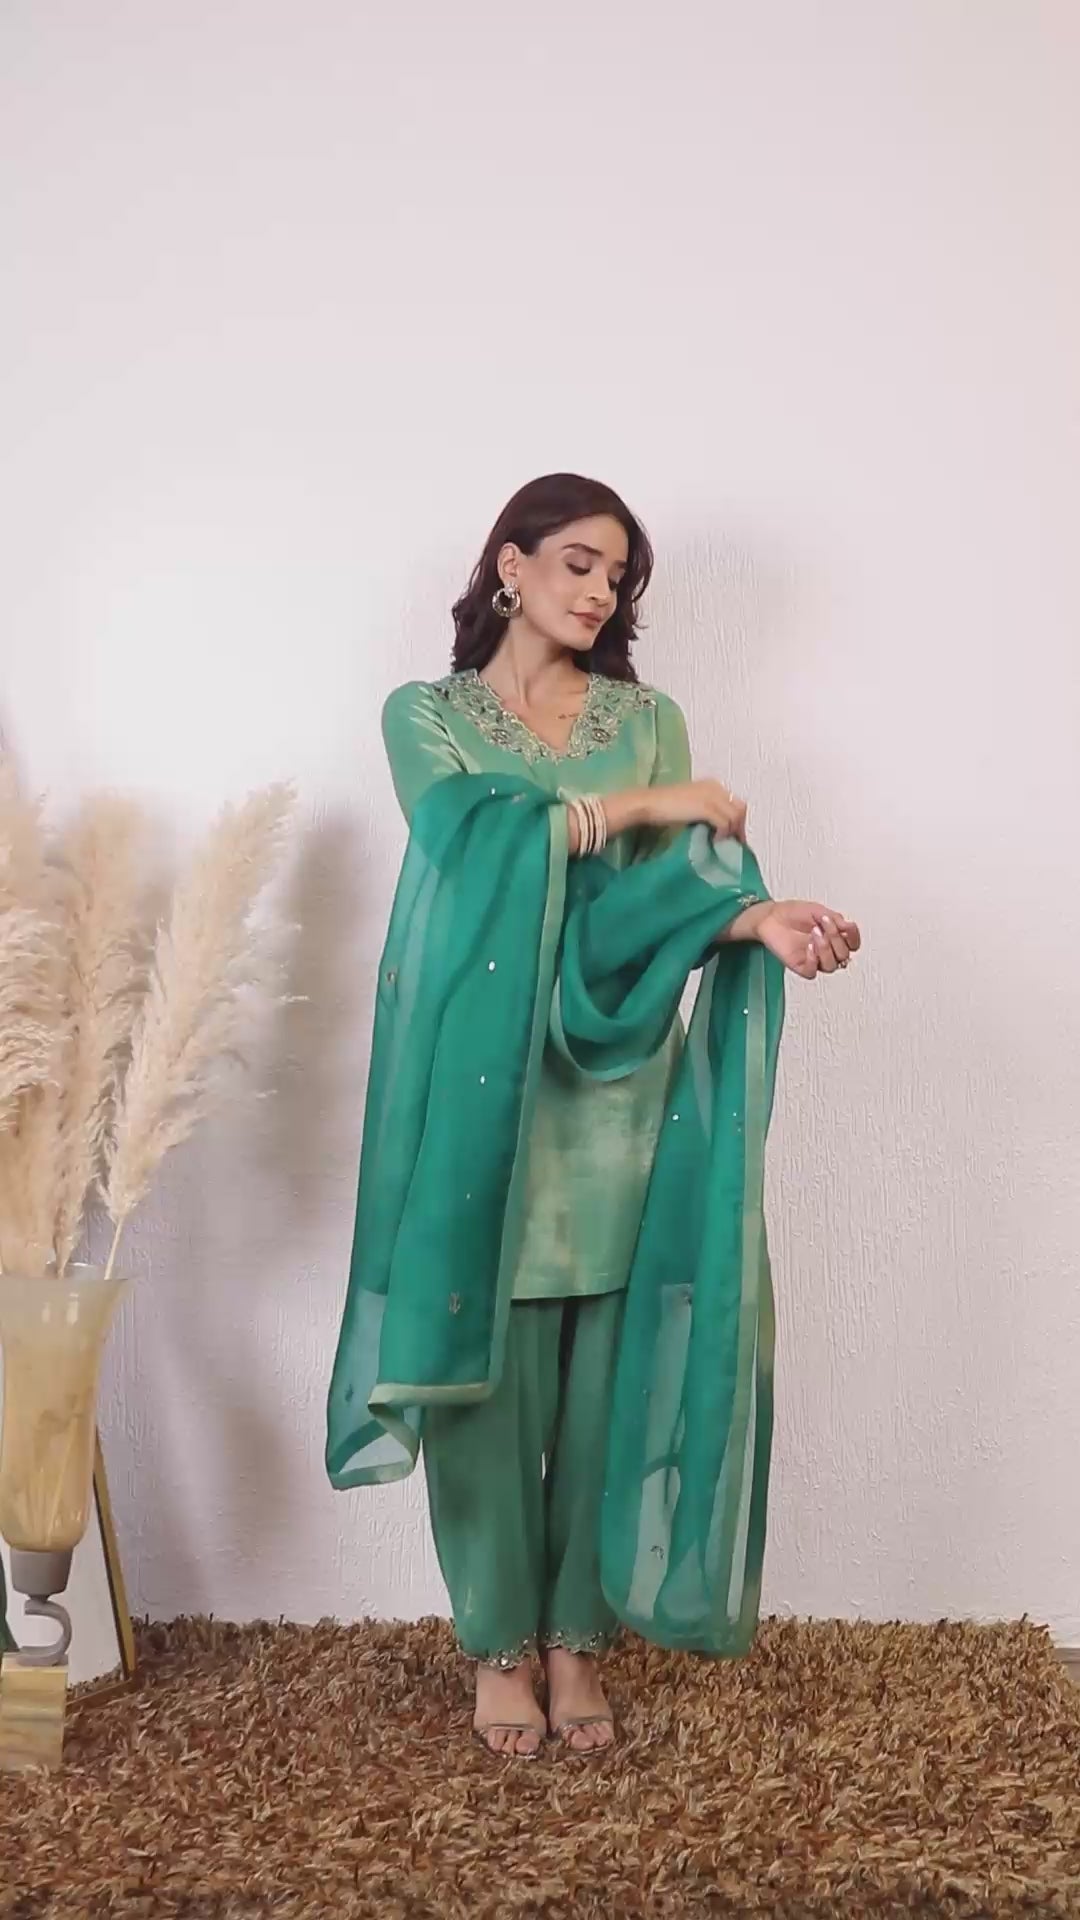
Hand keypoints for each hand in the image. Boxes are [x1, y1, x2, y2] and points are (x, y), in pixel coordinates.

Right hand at [642, 779, 747, 842]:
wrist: (648, 803)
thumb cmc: (664, 807)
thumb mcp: (690, 805)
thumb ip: (705, 811)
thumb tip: (717, 828)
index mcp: (712, 785)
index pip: (735, 802)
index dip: (737, 820)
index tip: (733, 836)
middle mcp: (715, 787)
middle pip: (740, 808)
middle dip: (739, 827)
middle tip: (734, 843)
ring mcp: (711, 796)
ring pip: (736, 816)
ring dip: (732, 832)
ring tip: (723, 843)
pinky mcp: (705, 808)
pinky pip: (725, 822)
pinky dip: (723, 833)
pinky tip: (715, 840)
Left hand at [745, 901, 861, 979]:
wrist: (771, 916)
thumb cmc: (793, 913)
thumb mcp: (819, 910)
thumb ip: (836, 920)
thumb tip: (849, 927)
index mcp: (834, 937)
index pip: (853, 945)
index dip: (854, 937)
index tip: (847, 926)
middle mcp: (826, 950)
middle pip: (844, 955)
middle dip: (836, 938)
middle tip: (824, 924)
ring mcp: (814, 959)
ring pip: (831, 966)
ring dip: (825, 949)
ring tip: (815, 933)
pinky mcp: (800, 966)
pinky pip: (812, 972)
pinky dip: (813, 960)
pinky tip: (809, 947)